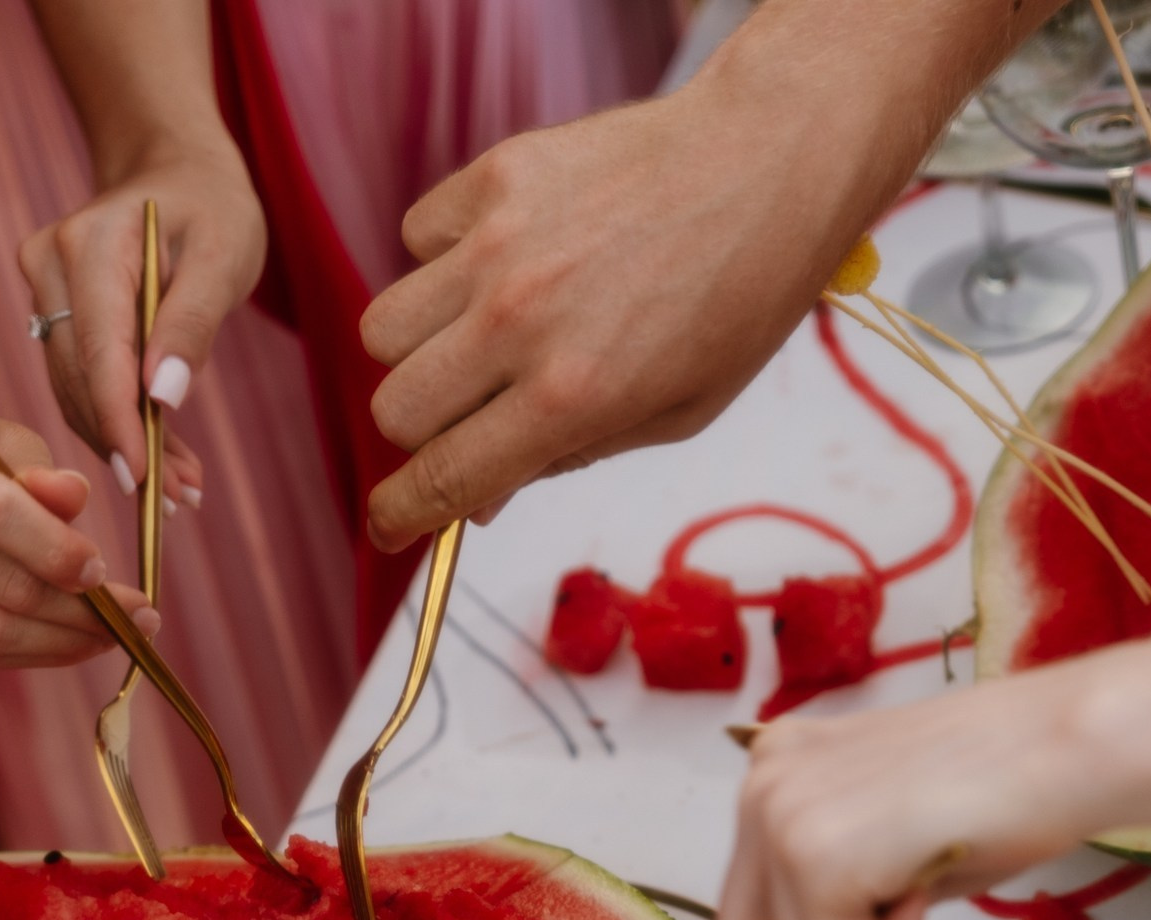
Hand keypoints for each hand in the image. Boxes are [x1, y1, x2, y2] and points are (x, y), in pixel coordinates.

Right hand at [0, 357, 151, 667]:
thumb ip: (38, 468)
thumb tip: (76, 500)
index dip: (57, 551)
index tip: (104, 572)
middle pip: (0, 588)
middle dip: (82, 612)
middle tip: (136, 618)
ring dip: (63, 644)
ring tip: (110, 635)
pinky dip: (26, 655)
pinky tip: (63, 643)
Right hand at [20, 143, 265, 505]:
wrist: (176, 173)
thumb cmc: (212, 207)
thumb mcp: (225, 254)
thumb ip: (193, 323)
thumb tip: (162, 397)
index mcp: (89, 244)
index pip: (97, 350)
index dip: (117, 420)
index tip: (141, 478)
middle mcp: (49, 266)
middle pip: (81, 378)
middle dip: (126, 445)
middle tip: (177, 502)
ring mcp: (43, 290)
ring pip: (76, 390)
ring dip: (123, 446)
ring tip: (178, 493)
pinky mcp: (51, 314)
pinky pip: (81, 381)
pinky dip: (118, 425)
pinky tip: (159, 463)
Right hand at [359, 83, 867, 550]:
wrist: (768, 163)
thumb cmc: (738, 299)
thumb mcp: (676, 414)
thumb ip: (567, 457)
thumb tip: (480, 500)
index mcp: (570, 397)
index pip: (441, 479)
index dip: (401, 516)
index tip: (389, 525)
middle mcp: (519, 323)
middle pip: (395, 410)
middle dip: (420, 433)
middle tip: (467, 416)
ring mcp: (498, 245)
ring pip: (381, 329)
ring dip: (420, 351)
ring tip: (482, 333)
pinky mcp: (494, 177)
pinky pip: (417, 238)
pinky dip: (443, 261)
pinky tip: (507, 257)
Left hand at [696, 676, 1118, 919]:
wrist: (1065, 747)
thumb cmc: (1003, 792)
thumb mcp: (888, 846)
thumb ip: (820, 897)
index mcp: (776, 770)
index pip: (734, 894)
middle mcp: (761, 785)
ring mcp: (780, 815)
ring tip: (924, 885)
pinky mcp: (813, 852)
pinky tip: (928, 880)